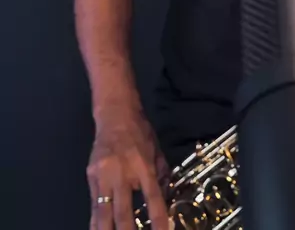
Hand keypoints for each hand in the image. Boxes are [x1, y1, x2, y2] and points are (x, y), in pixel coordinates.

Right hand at [87, 111, 170, 229]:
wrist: (115, 114)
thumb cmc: (139, 132)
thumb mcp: (156, 152)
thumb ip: (161, 176)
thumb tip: (165, 200)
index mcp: (143, 166)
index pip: (153, 198)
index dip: (159, 219)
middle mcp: (122, 172)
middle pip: (124, 212)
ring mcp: (103, 175)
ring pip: (104, 212)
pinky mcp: (91, 176)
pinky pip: (93, 204)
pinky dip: (95, 221)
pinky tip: (96, 229)